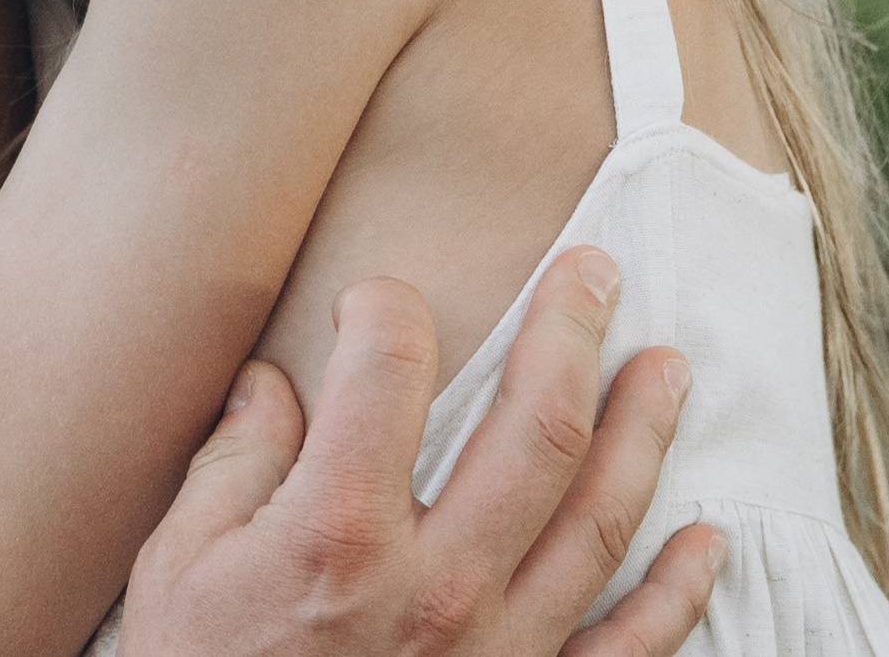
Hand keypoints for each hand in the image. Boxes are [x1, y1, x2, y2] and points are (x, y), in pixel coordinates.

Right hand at [120, 249, 718, 656]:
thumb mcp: (181, 567)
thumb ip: (236, 462)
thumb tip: (273, 381)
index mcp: (340, 531)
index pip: (391, 369)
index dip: (384, 308)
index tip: (374, 301)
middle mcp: (437, 585)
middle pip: (535, 429)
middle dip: (571, 332)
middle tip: (594, 270)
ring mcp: (497, 652)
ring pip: (600, 521)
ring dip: (644, 433)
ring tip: (668, 365)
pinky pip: (629, 648)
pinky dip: (678, 592)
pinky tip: (706, 536)